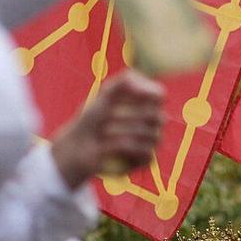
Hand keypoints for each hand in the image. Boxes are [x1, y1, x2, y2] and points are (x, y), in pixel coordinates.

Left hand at [49, 71, 164, 187]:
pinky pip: (144, 152)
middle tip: (107, 117)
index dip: (146, 95)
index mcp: (147, 102)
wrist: (80, 145)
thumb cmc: (94, 117)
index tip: (127, 95)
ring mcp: (152, 140)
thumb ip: (125, 82)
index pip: (160, 95)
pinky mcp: (145, 158)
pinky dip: (123, 149)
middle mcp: (154, 121)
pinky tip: (109, 148)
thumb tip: (147, 87)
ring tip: (103, 133)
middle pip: (157, 116)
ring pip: (150, 135)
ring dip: (121, 133)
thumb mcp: (105, 94)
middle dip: (127, 116)